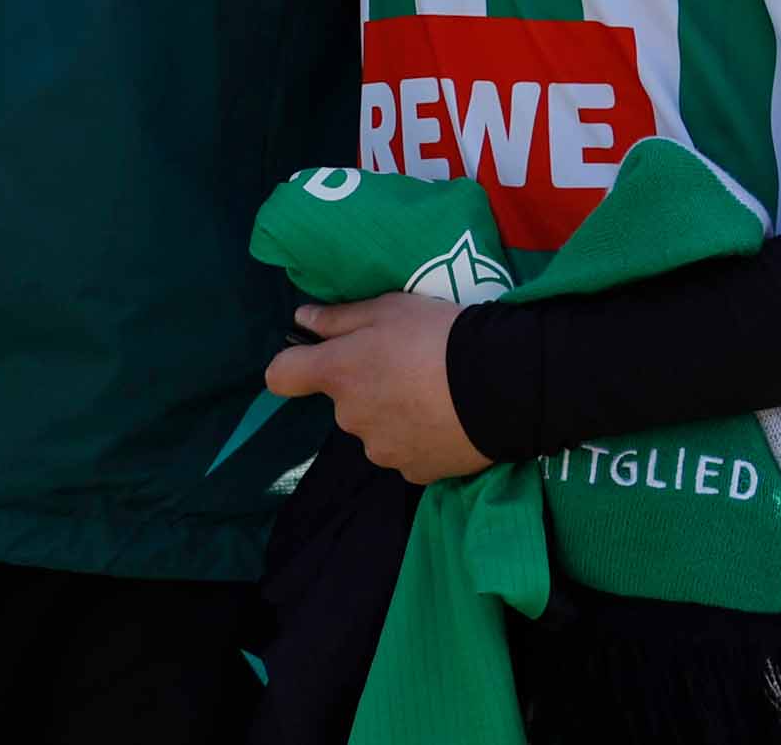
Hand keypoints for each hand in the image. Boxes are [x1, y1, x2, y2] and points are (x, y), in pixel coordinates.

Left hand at [261, 293, 489, 485]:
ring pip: (375, 429)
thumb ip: (338, 318)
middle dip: (365, 386)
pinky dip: (419, 438)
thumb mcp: (388, 309)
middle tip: (407, 366)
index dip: (295, 365)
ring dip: (392, 415)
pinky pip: (406, 452)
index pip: (281, 376)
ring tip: (434, 395)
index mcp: (338, 373)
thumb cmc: (437, 336)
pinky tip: (446, 420)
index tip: (317, 357)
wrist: (499, 386)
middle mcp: (349, 417)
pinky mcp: (413, 472)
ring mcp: (381, 450)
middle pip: (343, 402)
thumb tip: (301, 320)